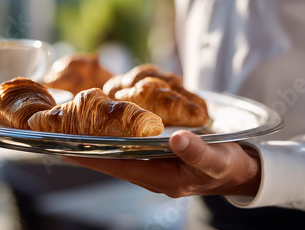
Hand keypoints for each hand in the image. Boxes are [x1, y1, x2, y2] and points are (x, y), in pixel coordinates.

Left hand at [62, 130, 260, 196]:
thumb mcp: (217, 160)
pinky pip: (132, 149)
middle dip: (90, 149)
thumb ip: (198, 151)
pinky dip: (119, 138)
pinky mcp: (159, 157)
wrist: (240, 170)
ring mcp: (155, 166)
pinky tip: (111, 126)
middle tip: (64, 134)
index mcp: (162, 178)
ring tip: (79, 129)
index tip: (66, 149)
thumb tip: (176, 139)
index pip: (118, 167)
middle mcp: (152, 174)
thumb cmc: (228, 167)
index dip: (93, 158)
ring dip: (101, 143)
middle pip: (114, 161)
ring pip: (120, 155)